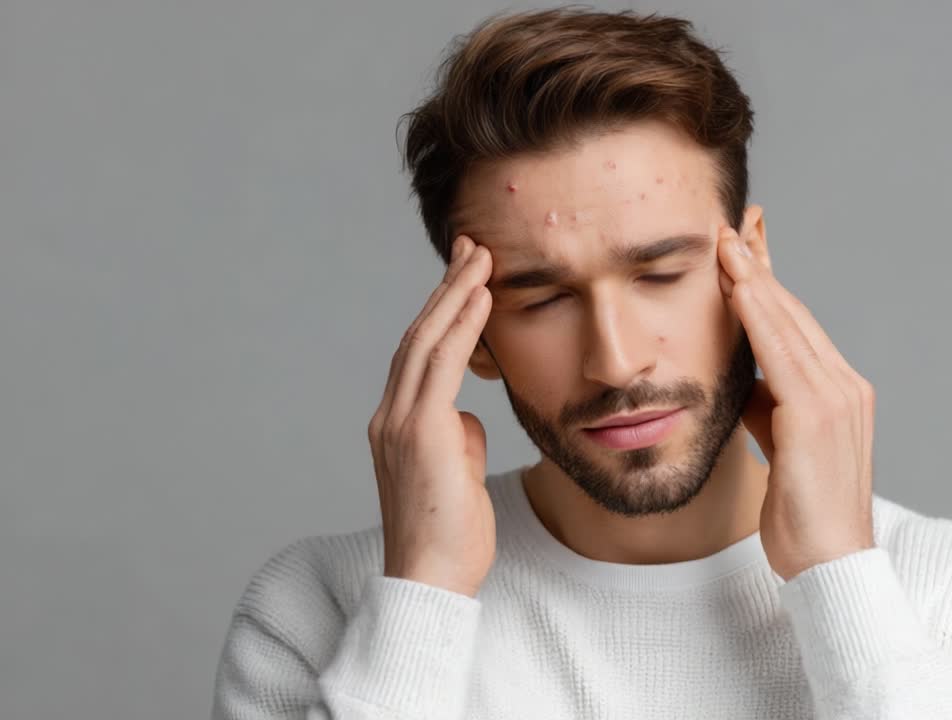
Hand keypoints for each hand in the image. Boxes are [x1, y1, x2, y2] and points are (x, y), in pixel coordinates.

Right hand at [367, 235, 494, 596]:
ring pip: (426, 341)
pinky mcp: (419, 433)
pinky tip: (481, 297)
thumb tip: (469, 418)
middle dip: (446, 288)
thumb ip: (459, 440)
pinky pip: (442, 365)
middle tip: (470, 247)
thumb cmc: (450, 537)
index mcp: (398, 426)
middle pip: (418, 337)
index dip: (442, 313)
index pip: (420, 356)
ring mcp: (400, 423)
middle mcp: (391, 417)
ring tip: (479, 257)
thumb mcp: (459, 477)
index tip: (465, 278)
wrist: (431, 581)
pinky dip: (461, 326)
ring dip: (454, 294)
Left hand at [717, 224, 875, 580]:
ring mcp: (838, 399)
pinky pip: (783, 355)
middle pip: (795, 314)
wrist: (831, 566)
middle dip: (760, 269)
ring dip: (754, 282)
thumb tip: (743, 379)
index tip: (742, 252)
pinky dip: (758, 318)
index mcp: (840, 392)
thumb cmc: (804, 514)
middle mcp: (846, 386)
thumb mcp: (781, 445)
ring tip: (724, 245)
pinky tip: (735, 292)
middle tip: (730, 229)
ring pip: (789, 326)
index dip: (768, 286)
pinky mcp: (818, 418)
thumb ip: (768, 407)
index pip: (797, 326)